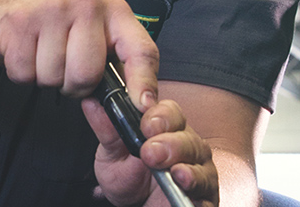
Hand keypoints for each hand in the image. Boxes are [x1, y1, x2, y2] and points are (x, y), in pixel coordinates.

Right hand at [0, 0, 158, 107]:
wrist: (6, 5)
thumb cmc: (57, 25)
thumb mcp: (95, 34)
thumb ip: (115, 65)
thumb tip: (129, 108)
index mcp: (114, 11)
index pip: (140, 49)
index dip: (144, 81)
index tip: (143, 107)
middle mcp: (87, 4)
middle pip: (88, 74)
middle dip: (74, 84)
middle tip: (66, 65)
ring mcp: (53, 9)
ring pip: (55, 78)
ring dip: (47, 78)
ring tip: (44, 54)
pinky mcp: (21, 22)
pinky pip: (25, 75)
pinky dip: (23, 74)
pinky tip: (27, 51)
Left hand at [82, 96, 218, 206]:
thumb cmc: (128, 175)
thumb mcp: (111, 153)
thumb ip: (106, 129)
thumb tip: (91, 102)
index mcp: (166, 127)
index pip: (170, 112)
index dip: (160, 116)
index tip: (146, 124)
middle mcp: (186, 144)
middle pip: (187, 136)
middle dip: (170, 143)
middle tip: (151, 152)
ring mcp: (199, 169)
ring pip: (200, 162)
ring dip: (187, 167)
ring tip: (176, 173)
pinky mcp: (205, 197)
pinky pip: (207, 192)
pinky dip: (198, 189)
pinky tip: (186, 186)